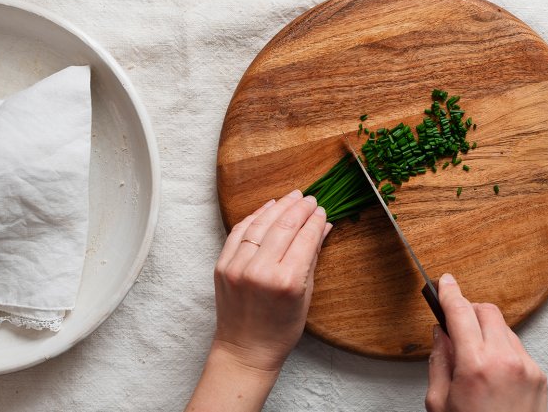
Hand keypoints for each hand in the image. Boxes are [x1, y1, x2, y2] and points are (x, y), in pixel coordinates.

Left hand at [213, 189, 331, 372]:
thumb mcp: (305, 295)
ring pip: (260, 224)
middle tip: (309, 199)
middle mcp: (261, 270)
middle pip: (284, 226)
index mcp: (287, 281)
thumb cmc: (281, 329)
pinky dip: (255, 216)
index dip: (315, 220)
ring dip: (278, 207)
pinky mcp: (222, 265)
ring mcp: (238, 266)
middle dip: (299, 209)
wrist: (245, 350)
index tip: (321, 210)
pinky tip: (268, 208)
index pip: (305, 238)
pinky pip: (240, 231)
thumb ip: (312, 257)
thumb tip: (324, 226)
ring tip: (292, 197)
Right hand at [425, 273, 547, 411]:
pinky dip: (501, 349)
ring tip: (474, 358)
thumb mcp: (440, 403)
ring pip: (503, 327)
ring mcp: (527, 367)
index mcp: (476, 366)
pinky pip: (517, 347)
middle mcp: (505, 360)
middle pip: (486, 310)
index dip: (448, 293)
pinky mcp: (539, 376)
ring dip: (486, 332)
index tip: (444, 283)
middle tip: (456, 326)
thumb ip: (439, 361)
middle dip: (469, 311)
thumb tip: (441, 334)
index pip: (460, 312)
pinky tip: (492, 372)